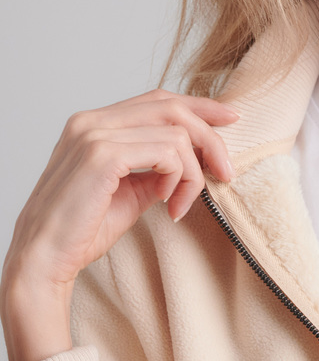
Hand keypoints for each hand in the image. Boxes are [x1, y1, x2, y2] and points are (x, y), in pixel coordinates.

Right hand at [1, 89, 237, 297]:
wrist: (44, 261)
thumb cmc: (82, 230)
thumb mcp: (129, 190)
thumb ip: (156, 166)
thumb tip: (194, 157)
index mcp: (93, 123)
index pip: (157, 100)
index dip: (199, 106)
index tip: (231, 118)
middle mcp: (91, 121)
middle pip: (172, 107)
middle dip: (210, 137)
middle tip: (226, 171)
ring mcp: (95, 134)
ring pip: (176, 133)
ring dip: (192, 173)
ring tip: (179, 203)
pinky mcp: (103, 155)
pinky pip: (168, 152)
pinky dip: (179, 178)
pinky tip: (168, 203)